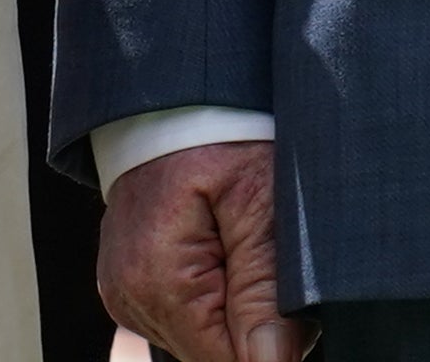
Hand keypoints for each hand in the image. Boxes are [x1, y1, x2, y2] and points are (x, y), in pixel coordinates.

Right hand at [95, 137, 303, 361]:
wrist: (177, 95)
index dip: (273, 345)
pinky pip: (184, 311)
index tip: (304, 308)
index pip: (223, 360)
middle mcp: (130, 297)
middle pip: (211, 351)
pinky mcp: (132, 281)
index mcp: (159, 282)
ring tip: (259, 245)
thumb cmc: (225, 133)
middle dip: (259, 326)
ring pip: (199, 335)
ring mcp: (125, 291)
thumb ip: (265, 287)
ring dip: (238, 310)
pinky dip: (217, 294)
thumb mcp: (261, 200)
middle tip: (288, 264)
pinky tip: (235, 250)